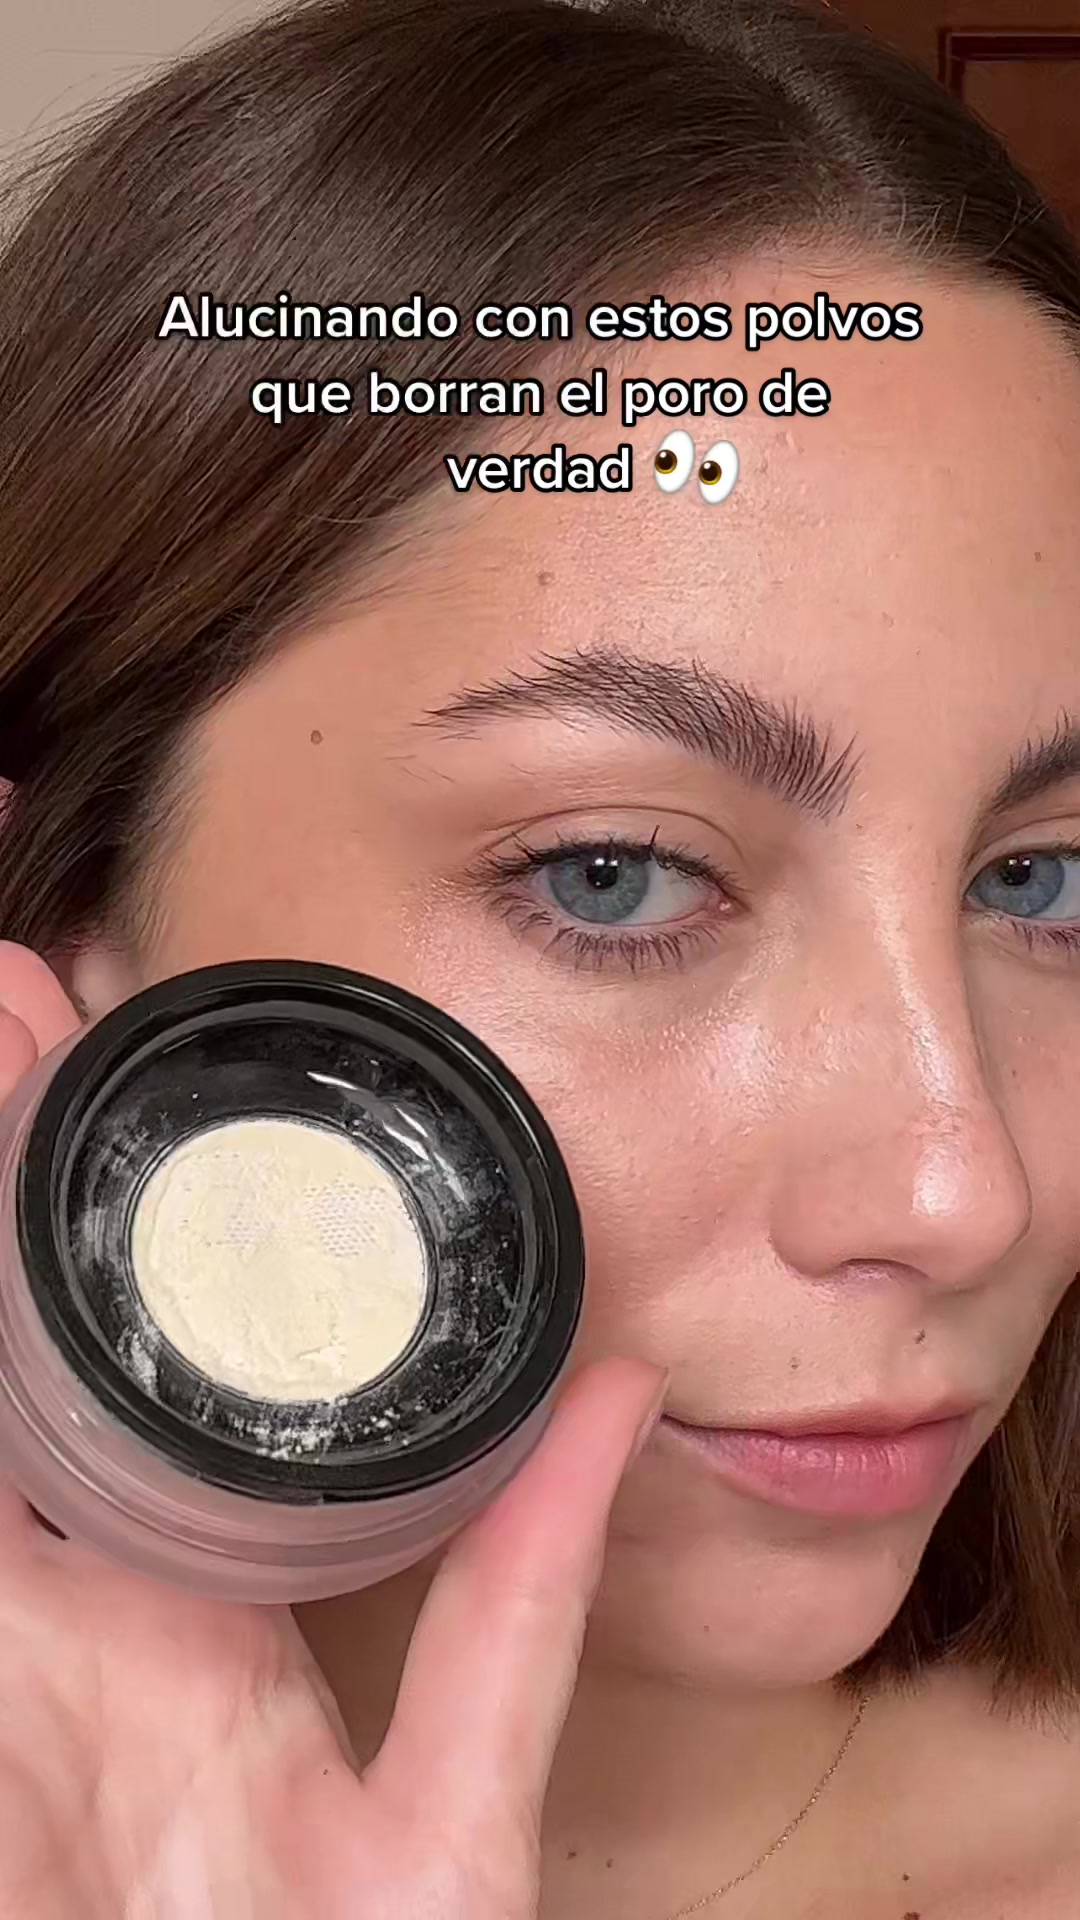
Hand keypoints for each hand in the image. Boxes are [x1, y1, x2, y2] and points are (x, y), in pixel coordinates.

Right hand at [0, 943, 664, 1918]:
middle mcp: (71, 1609)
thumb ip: (516, 1603)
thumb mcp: (445, 1811)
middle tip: (10, 986)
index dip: (129, 1230)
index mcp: (188, 1619)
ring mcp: (14, 1647)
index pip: (144, 1374)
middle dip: (11, 1168)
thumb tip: (619, 1397)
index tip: (132, 1066)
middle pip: (24, 1345)